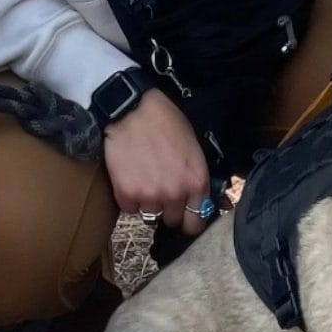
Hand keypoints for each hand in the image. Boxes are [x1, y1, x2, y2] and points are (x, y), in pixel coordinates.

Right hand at [102, 88, 211, 236]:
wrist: (133, 109)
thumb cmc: (165, 121)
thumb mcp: (194, 147)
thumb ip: (197, 178)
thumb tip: (204, 201)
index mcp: (196, 182)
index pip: (196, 223)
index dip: (189, 219)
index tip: (183, 214)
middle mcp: (175, 193)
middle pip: (172, 220)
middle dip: (167, 208)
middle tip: (160, 188)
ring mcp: (150, 196)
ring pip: (150, 216)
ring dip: (147, 203)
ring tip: (143, 180)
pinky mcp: (126, 194)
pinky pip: (129, 208)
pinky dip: (128, 197)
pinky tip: (129, 177)